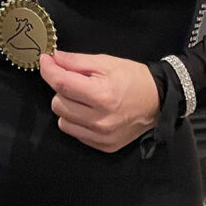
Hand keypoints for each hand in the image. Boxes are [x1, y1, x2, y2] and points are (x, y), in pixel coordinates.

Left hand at [39, 49, 160, 152]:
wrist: (159, 101)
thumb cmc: (133, 78)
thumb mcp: (106, 62)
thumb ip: (76, 61)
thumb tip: (52, 59)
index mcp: (101, 95)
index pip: (61, 84)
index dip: (48, 70)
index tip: (45, 60)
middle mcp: (99, 120)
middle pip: (57, 103)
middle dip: (62, 88)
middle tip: (76, 81)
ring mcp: (101, 136)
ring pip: (62, 120)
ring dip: (67, 106)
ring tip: (84, 98)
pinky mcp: (103, 146)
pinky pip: (74, 133)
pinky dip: (76, 121)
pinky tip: (89, 112)